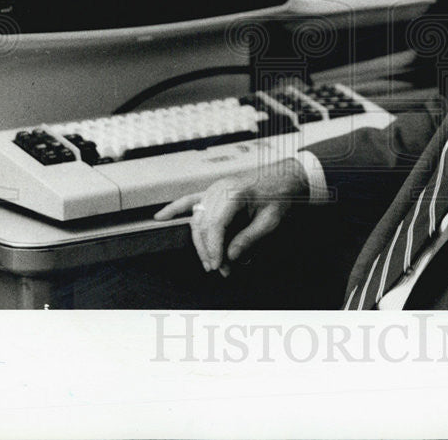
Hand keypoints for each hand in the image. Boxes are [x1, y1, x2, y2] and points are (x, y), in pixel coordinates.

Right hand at [154, 158, 307, 274]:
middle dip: (208, 250)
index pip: (216, 225)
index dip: (214, 248)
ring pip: (197, 219)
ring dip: (200, 242)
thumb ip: (249, 238)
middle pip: (204, 224)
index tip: (219, 265)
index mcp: (236, 193)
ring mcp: (215, 189)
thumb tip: (230, 256)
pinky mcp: (214, 191)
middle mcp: (221, 189)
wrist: (286, 179)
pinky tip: (161, 217)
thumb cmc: (280, 197)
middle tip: (220, 269)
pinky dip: (175, 208)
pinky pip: (190, 200)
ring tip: (209, 261)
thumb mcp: (271, 221)